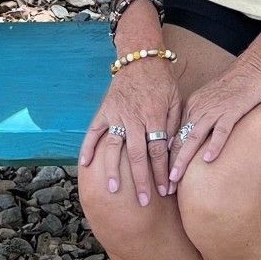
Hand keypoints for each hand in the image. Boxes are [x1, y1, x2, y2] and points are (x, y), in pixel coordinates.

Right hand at [80, 58, 182, 205]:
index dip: (162, 172)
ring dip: (113, 170)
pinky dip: (88, 147)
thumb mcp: (176, 100)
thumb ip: (174, 125)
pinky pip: (94, 131)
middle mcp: (133, 117)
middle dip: (141, 180)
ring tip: (112, 190)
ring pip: (114, 146)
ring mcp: (116, 114)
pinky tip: (84, 165)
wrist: (141, 58)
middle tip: (144, 201)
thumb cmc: (163, 82)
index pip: (159, 150)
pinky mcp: (104, 110)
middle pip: (137, 155)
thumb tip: (174, 153)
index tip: (166, 190)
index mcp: (154, 115)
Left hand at [167, 57, 260, 185]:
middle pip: (180, 139)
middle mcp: (199, 108)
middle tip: (166, 186)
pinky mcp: (232, 110)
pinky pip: (221, 130)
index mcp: (192, 106)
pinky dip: (214, 145)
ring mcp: (215, 109)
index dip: (168, 157)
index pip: (175, 135)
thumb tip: (193, 142)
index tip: (163, 177)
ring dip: (183, 159)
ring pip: (194, 137)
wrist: (256, 66)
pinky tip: (208, 159)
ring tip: (176, 178)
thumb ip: (201, 118)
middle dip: (171, 164)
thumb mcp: (212, 100)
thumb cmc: (237, 85)